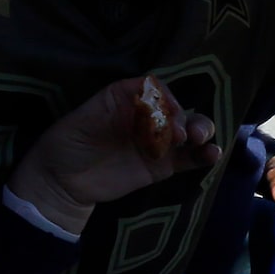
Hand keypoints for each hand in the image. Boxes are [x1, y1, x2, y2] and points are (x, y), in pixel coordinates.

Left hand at [7, 74, 222, 237]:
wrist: (62, 182)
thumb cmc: (68, 142)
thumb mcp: (84, 118)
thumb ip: (113, 107)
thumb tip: (148, 98)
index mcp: (128, 99)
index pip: (157, 91)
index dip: (166, 98)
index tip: (166, 112)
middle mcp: (147, 117)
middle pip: (178, 110)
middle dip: (187, 118)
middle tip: (182, 134)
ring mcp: (157, 141)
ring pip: (190, 131)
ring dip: (202, 131)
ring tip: (201, 142)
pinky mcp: (162, 166)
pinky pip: (189, 159)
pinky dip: (204, 156)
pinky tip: (212, 156)